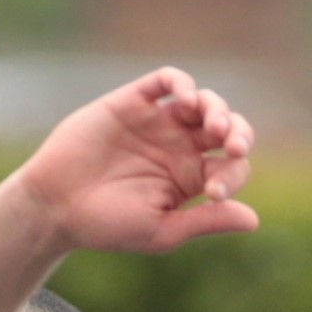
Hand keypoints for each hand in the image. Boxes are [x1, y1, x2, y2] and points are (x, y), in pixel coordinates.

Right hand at [13, 70, 260, 256]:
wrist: (56, 205)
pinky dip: (181, 82)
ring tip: (212, 125)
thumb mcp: (162, 231)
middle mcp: (180, 147)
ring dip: (216, 108)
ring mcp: (158, 122)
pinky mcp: (133, 102)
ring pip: (202, 102)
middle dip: (239, 132)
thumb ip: (206, 221)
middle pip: (227, 128)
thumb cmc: (107, 226)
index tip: (212, 195)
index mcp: (192, 179)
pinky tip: (185, 99)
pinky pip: (166, 80)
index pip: (232, 167)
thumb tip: (254, 221)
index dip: (233, 177)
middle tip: (232, 145)